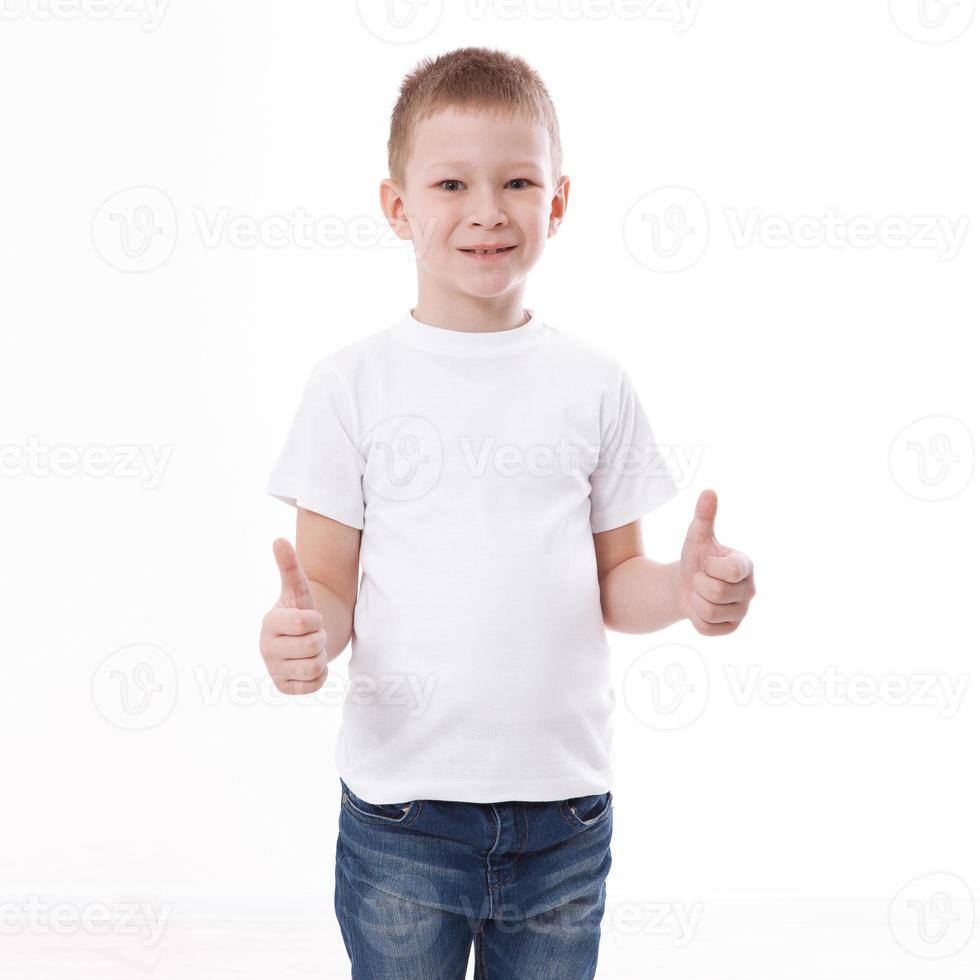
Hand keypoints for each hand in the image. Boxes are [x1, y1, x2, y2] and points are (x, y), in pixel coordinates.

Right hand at [259, 538, 327, 693]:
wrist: (301, 638)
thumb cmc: (300, 610)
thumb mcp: (298, 588)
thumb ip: (289, 565)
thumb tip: (279, 539)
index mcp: (268, 623)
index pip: (307, 622)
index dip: (316, 620)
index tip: (308, 618)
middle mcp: (265, 648)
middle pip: (314, 646)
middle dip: (320, 638)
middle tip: (311, 635)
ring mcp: (273, 670)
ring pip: (315, 666)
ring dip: (321, 656)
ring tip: (309, 649)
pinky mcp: (283, 687)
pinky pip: (314, 685)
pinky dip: (319, 675)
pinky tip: (308, 665)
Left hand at [676, 489, 754, 635]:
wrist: (685, 585)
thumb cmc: (695, 558)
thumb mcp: (696, 537)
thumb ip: (703, 516)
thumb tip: (708, 491)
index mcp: (746, 565)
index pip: (730, 570)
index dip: (711, 567)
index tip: (708, 563)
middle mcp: (749, 590)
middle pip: (716, 592)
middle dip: (699, 584)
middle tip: (701, 579)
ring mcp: (741, 612)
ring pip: (710, 612)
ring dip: (696, 601)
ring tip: (700, 592)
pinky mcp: (730, 629)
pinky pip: (706, 628)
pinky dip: (695, 617)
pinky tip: (700, 607)